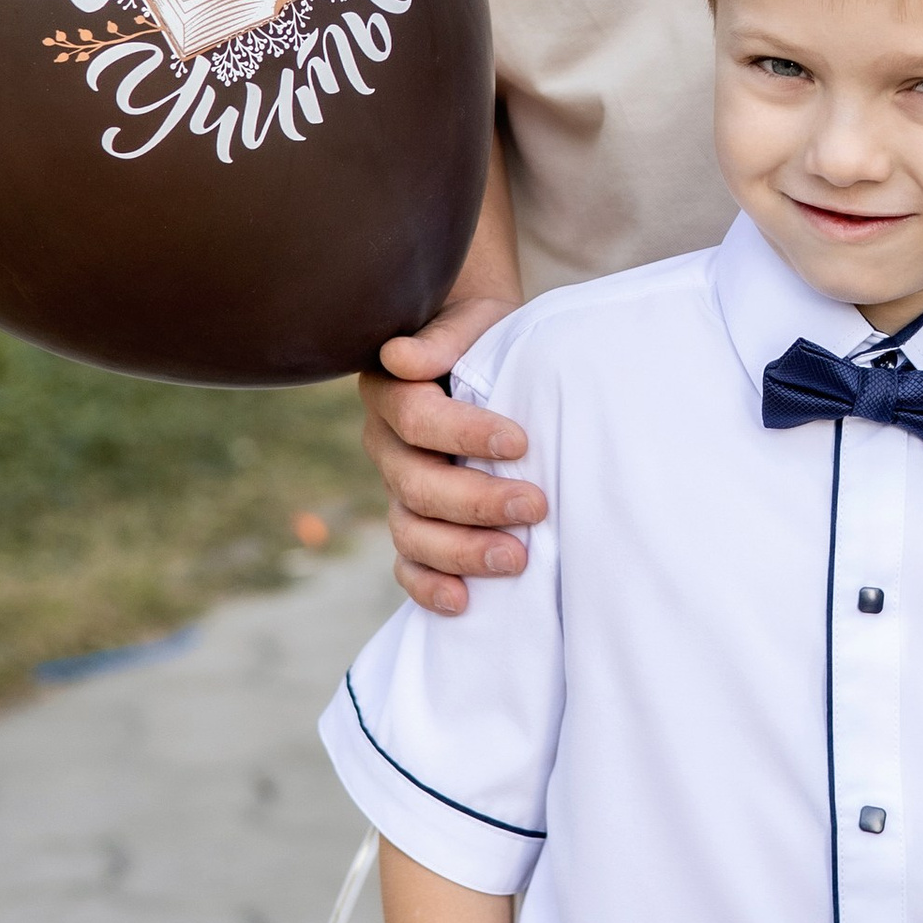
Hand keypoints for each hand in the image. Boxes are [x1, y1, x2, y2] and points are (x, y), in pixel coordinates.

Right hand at [359, 290, 538, 617]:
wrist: (476, 347)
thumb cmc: (481, 333)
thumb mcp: (469, 320)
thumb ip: (441, 339)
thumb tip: (402, 357)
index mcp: (391, 392)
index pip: (417, 420)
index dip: (465, 435)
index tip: (521, 443)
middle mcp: (386, 443)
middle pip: (416, 485)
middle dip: (478, 502)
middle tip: (536, 506)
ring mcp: (398, 486)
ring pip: (410, 530)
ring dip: (461, 551)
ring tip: (517, 559)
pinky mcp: (415, 518)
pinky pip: (407, 562)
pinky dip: (428, 586)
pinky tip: (463, 601)